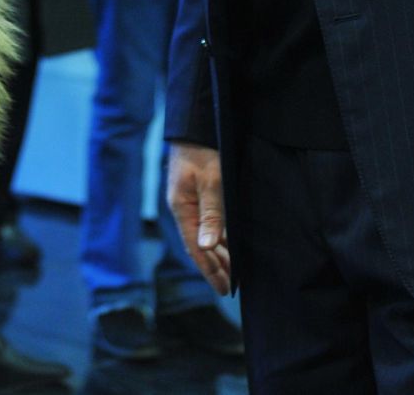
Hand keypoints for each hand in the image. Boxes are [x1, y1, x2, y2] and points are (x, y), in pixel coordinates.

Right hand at [167, 142, 231, 294]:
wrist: (196, 126)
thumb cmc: (203, 151)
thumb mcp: (210, 182)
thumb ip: (210, 214)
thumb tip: (206, 246)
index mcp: (182, 209)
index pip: (195, 248)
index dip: (209, 269)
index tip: (223, 288)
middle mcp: (184, 210)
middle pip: (198, 247)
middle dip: (214, 267)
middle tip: (230, 286)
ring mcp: (190, 203)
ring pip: (203, 237)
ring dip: (216, 255)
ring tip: (231, 272)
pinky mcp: (198, 196)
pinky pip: (207, 225)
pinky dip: (217, 239)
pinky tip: (226, 246)